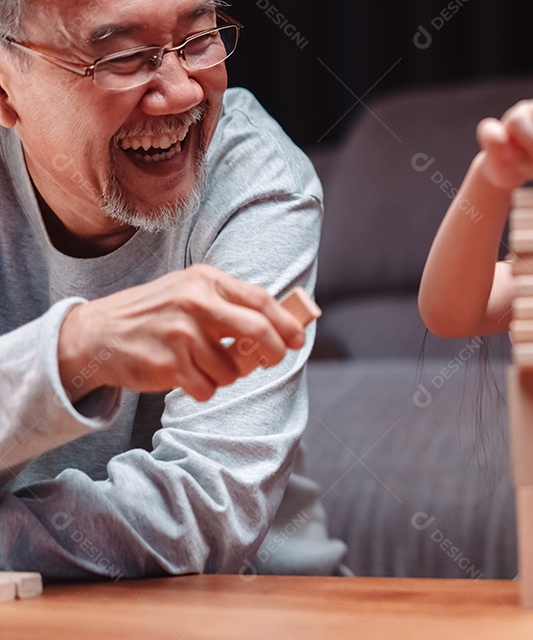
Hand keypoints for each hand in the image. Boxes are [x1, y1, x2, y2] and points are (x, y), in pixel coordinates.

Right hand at [57, 265, 306, 402]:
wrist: (96, 334)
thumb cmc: (154, 314)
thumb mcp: (188, 291)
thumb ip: (228, 303)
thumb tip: (280, 324)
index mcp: (204, 281)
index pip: (259, 300)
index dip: (285, 322)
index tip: (298, 339)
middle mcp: (194, 303)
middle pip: (256, 331)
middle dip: (272, 351)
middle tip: (272, 361)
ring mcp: (181, 334)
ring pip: (232, 369)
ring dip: (226, 375)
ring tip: (203, 365)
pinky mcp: (168, 364)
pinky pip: (208, 388)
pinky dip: (203, 389)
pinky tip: (185, 377)